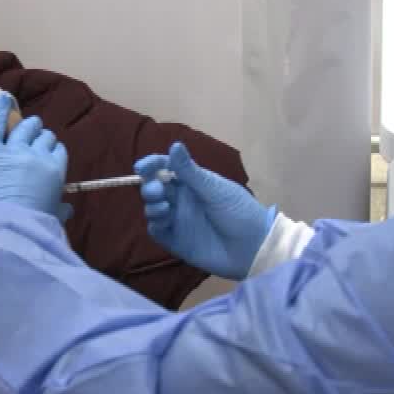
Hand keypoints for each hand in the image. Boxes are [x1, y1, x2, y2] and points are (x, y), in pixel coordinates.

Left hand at [0, 92, 69, 217]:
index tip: (50, 154)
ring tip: (29, 123)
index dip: (53, 151)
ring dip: (28, 125)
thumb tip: (67, 209)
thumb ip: (59, 210)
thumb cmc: (30, 227)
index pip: (58, 151)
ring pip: (24, 128)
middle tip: (38, 139)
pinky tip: (2, 98)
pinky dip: (0, 111)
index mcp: (54, 170)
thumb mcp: (51, 219)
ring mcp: (12, 150)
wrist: (2, 228)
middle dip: (42, 137)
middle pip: (43, 137)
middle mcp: (36, 155)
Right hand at [137, 142, 274, 279]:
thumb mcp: (215, 189)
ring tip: (164, 208)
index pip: (166, 168)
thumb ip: (191, 172)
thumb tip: (174, 145)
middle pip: (155, 188)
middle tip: (156, 191)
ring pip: (153, 209)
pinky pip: (157, 231)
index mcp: (193, 182)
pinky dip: (155, 225)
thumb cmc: (239, 212)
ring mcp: (178, 220)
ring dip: (152, 206)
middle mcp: (182, 199)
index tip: (141, 167)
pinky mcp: (176, 241)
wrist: (253, 248)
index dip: (152, 165)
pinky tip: (163, 222)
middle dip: (149, 187)